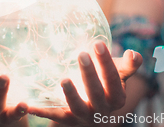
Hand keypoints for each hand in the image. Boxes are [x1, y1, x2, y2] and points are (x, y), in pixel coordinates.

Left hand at [27, 41, 141, 125]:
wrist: (93, 113)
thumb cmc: (106, 85)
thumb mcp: (118, 75)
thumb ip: (128, 65)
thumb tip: (134, 54)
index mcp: (116, 97)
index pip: (114, 80)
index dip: (107, 63)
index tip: (98, 44)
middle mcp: (101, 109)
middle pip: (96, 93)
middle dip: (90, 74)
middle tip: (82, 54)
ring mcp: (83, 116)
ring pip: (77, 108)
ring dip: (71, 95)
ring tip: (64, 79)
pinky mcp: (66, 120)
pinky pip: (54, 116)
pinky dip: (41, 110)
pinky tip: (29, 103)